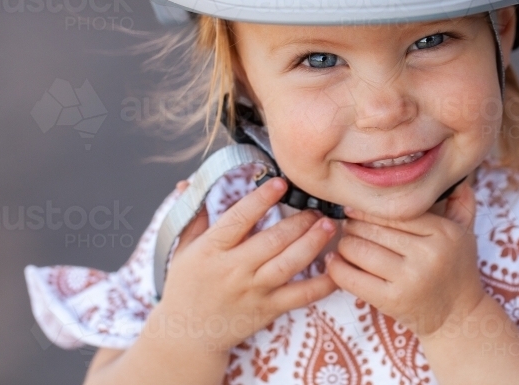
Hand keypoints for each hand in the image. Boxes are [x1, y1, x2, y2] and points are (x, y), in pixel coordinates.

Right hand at [153, 177, 338, 351]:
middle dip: (298, 221)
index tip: (280, 184)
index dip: (261, 199)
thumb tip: (188, 183)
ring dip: (312, 244)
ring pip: (288, 264)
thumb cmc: (186, 286)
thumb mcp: (182, 249)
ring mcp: (253, 291)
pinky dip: (322, 284)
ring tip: (329, 227)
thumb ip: (192, 216)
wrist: (187, 335)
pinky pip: (300, 296)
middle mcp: (233, 269)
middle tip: (316, 208)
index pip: (239, 219)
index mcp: (211, 250)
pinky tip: (336, 269)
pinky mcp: (268, 309)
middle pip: (272, 240)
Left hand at [325, 179, 483, 337]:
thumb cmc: (457, 270)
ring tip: (343, 242)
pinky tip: (333, 261)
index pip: (396, 212)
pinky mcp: (392, 301)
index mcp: (443, 233)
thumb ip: (462, 203)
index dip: (370, 208)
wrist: (460, 317)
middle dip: (354, 225)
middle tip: (347, 224)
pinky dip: (337, 268)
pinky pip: (353, 278)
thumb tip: (459, 176)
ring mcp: (410, 279)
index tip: (355, 207)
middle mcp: (428, 254)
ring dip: (344, 244)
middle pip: (374, 229)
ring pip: (360, 250)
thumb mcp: (465, 234)